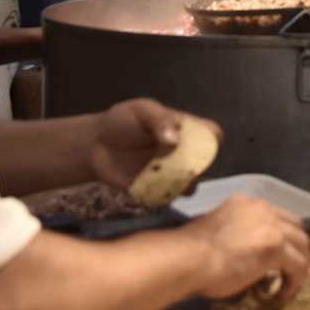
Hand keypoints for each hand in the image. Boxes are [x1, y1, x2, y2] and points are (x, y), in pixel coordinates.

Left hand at [86, 99, 221, 189]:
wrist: (96, 144)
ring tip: (161, 176)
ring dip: (181, 185)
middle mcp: (184, 154)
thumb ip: (158, 119)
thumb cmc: (122, 121)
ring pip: (190, 185)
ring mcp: (172, 175)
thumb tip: (174, 139)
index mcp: (187, 130)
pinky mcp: (157, 191)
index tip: (199, 142)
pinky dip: (162, 196)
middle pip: (205, 164)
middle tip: (176, 162)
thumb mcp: (141, 110)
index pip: (212, 134)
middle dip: (196, 166)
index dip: (213, 139)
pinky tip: (147, 185)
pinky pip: (168, 198)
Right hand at [185, 195, 309, 299]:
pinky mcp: (276, 246)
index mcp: (245, 203)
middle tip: (291, 270)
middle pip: (295, 226)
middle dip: (297, 248)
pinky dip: (295, 281)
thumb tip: (246, 255)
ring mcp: (271, 225)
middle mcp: (262, 208)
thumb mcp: (219, 234)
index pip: (276, 217)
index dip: (282, 237)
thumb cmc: (193, 254)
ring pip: (302, 244)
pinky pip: (298, 265)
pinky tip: (282, 294)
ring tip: (290, 285)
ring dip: (299, 265)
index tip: (278, 257)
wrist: (188, 259)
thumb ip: (237, 236)